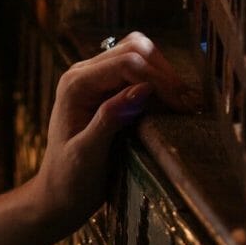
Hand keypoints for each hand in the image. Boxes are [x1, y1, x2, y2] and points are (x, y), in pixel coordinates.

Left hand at [27, 32, 198, 235]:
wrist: (58, 196)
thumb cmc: (69, 180)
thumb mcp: (87, 154)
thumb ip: (111, 118)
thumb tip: (143, 89)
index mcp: (76, 84)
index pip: (126, 63)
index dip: (159, 80)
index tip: (183, 106)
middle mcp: (83, 73)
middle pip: (133, 48)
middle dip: (164, 72)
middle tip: (187, 105)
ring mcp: (94, 78)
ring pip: (137, 53)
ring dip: (163, 73)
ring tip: (182, 104)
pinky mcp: (106, 89)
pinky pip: (137, 70)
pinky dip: (158, 80)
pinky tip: (171, 104)